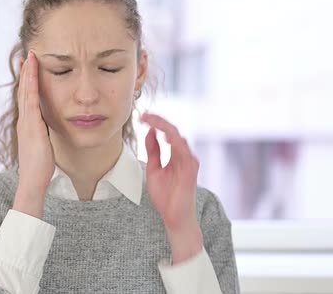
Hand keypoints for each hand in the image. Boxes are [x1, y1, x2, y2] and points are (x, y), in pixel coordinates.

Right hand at [14, 50, 54, 217]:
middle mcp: (25, 121)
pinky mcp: (32, 125)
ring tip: (30, 57)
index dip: (28, 83)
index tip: (31, 68)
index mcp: (28, 125)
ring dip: (28, 74)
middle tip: (29, 55)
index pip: (27, 99)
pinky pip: (31, 100)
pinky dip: (31, 84)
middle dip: (26, 73)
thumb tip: (46, 130)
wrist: (33, 180)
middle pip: (24, 91)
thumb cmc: (39, 167)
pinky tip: (33, 72)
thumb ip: (43, 135)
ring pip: (26, 92)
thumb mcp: (42, 146)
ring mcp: (27, 122)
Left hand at [140, 112, 202, 263]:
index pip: (167, 132)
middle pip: (173, 131)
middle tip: (144, 115)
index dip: (155, 123)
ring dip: (164, 127)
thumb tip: (150, 131)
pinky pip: (184, 152)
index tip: (142, 117)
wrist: (174, 217)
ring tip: (151, 120)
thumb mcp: (154, 169)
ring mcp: (188, 161)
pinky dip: (176, 142)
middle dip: (158, 121)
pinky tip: (166, 136)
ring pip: (178, 137)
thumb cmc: (167, 196)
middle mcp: (184, 155)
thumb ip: (153, 151)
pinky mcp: (190, 170)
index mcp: (176, 154)